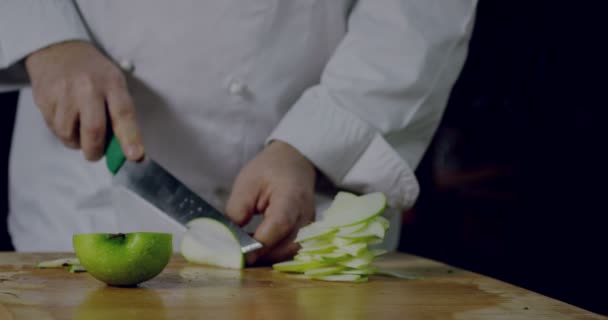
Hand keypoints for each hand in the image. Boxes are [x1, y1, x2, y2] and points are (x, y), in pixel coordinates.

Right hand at [25, 40, 143, 160]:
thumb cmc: (94, 74)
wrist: (58, 50)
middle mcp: (87, 87)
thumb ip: (120, 115)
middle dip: (96, 151)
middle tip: (96, 154)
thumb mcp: (114, 84)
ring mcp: (63, 92)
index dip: (130, 138)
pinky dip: (63, 132)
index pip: (123, 114)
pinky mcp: (44, 98)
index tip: (135, 156)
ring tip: (80, 129)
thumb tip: (127, 151)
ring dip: (76, 142)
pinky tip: (67, 118)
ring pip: (69, 134)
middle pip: (93, 130)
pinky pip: (53, 128)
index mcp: (112, 83)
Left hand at [226, 141, 316, 264]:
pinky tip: (257, 246)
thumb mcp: (247, 183)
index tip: (240, 254)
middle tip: (237, 255)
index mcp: (291, 196)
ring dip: (266, 255)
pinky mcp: (306, 232)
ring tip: (246, 249)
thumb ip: (237, 211)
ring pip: (288, 251)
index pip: (279, 225)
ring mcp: (309, 225)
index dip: (260, 244)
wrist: (294, 161)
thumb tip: (230, 239)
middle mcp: (305, 214)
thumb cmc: (269, 169)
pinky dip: (273, 252)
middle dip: (260, 254)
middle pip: (285, 244)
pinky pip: (290, 248)